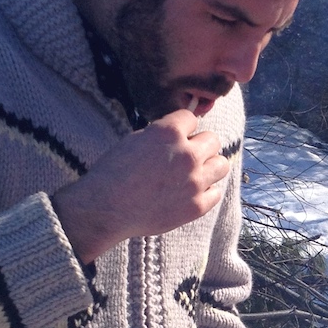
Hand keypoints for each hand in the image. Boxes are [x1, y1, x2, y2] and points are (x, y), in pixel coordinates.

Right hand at [52, 109, 231, 263]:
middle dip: (199, 145)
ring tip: (193, 174)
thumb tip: (180, 133)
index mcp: (169, 132)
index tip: (175, 138)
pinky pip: (216, 193)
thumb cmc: (113, 173)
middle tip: (184, 157)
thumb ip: (162, 135)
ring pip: (221, 165)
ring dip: (209, 167)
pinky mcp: (197, 206)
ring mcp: (195, 181)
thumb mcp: (136, 140)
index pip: (192, 119)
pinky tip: (190, 193)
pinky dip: (206, 192)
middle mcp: (187, 154)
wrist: (105, 209)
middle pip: (213, 140)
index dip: (182, 128)